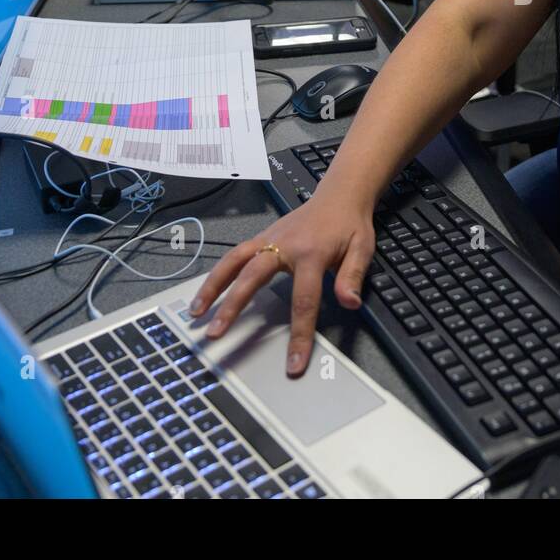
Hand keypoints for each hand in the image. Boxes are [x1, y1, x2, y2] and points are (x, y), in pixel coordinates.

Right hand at [190, 190, 375, 375]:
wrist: (340, 195)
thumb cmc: (349, 224)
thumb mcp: (362, 248)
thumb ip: (352, 276)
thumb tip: (349, 303)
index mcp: (311, 253)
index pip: (303, 300)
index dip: (299, 335)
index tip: (293, 364)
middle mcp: (284, 245)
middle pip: (252, 277)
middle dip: (233, 307)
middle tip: (216, 333)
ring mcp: (270, 239)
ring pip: (234, 261)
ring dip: (213, 286)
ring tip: (197, 312)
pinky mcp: (262, 237)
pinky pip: (235, 255)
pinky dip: (218, 273)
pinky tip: (207, 291)